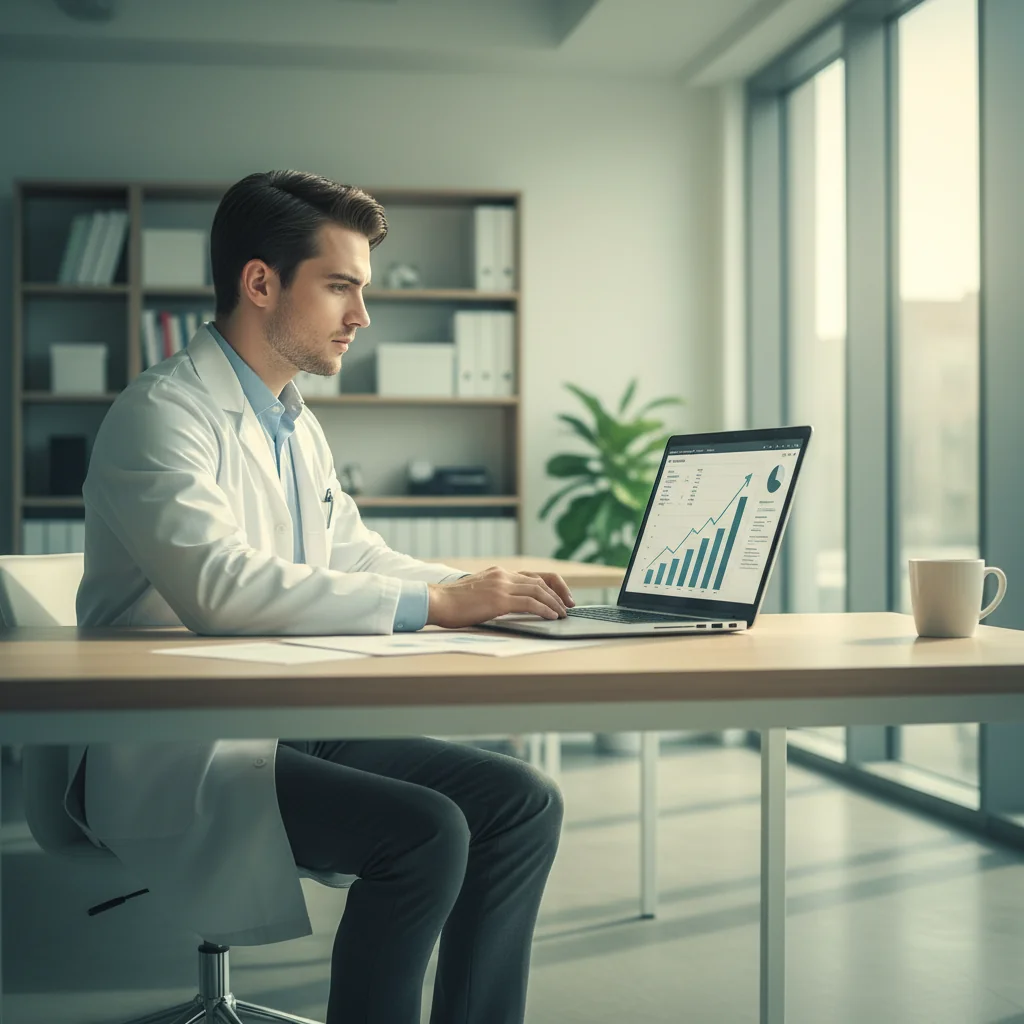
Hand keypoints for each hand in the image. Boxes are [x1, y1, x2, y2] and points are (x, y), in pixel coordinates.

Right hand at [427, 566, 574, 628]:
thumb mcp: (478, 592)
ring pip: (538, 591)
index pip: (534, 575)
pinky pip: (529, 603)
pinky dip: (544, 609)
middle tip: (568, 607)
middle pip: (540, 582)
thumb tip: (510, 606)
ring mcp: (501, 586)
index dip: (552, 585)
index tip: (563, 596)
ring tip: (562, 614)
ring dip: (554, 603)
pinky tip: (551, 617)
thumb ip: (495, 593)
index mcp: (499, 573)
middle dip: (558, 594)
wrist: (436, 601)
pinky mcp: (499, 599)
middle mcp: (503, 575)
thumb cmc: (453, 602)